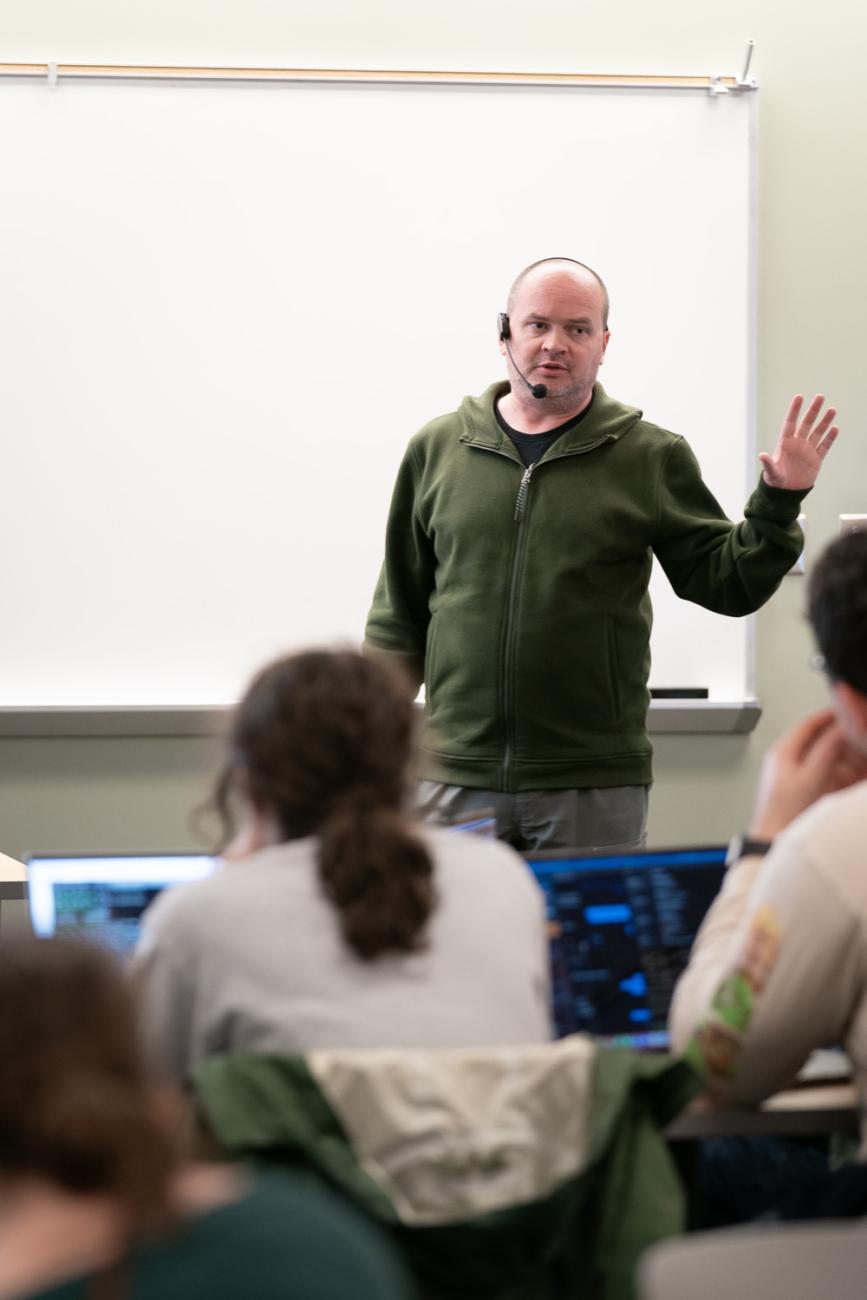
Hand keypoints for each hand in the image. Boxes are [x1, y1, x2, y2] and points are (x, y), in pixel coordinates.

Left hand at [750, 709, 866, 838]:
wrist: (774, 844)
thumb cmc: (785, 814)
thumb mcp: (811, 778)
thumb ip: (826, 751)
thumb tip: (840, 729)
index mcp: (783, 751)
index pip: (809, 723)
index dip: (831, 715)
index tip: (849, 712)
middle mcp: (787, 760)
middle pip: (819, 739)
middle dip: (843, 738)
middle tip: (860, 737)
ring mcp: (796, 775)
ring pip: (826, 757)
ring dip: (845, 757)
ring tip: (860, 758)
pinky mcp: (803, 789)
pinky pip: (826, 774)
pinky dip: (842, 773)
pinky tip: (855, 778)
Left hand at [759, 394, 838, 489]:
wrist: (786, 493)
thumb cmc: (776, 482)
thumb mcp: (771, 473)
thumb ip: (768, 463)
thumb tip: (761, 455)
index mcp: (785, 443)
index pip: (790, 422)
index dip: (794, 410)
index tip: (799, 397)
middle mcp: (797, 444)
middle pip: (806, 423)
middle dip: (813, 410)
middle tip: (820, 396)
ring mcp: (808, 450)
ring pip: (817, 432)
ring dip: (825, 421)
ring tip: (832, 409)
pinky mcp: (816, 459)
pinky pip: (824, 446)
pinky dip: (830, 438)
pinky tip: (835, 428)